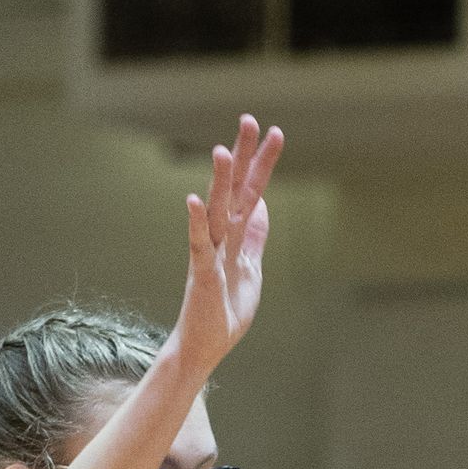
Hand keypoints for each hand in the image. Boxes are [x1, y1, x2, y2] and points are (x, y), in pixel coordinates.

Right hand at [168, 116, 283, 380]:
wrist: (202, 350)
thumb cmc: (223, 313)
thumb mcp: (250, 270)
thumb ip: (255, 238)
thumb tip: (261, 207)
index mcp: (235, 238)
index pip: (251, 193)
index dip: (262, 164)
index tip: (274, 132)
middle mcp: (220, 240)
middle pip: (234, 191)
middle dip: (243, 157)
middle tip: (249, 119)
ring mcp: (209, 256)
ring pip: (216, 213)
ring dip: (219, 183)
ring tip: (223, 150)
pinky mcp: (201, 277)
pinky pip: (198, 247)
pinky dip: (196, 224)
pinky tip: (193, 201)